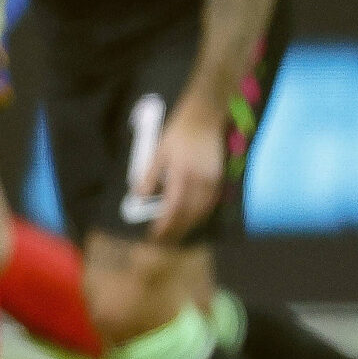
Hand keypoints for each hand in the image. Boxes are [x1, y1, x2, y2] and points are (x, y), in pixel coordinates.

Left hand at [135, 104, 224, 245]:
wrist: (205, 117)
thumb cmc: (178, 132)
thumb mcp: (159, 151)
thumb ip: (149, 176)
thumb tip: (138, 196)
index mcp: (182, 174)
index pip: (172, 207)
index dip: (164, 224)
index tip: (154, 235)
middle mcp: (200, 181)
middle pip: (188, 214)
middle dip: (176, 230)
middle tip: (163, 241)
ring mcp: (213, 181)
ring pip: (201, 211)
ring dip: (188, 225)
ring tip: (176, 234)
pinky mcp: (220, 178)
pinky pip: (211, 203)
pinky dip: (200, 214)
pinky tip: (192, 219)